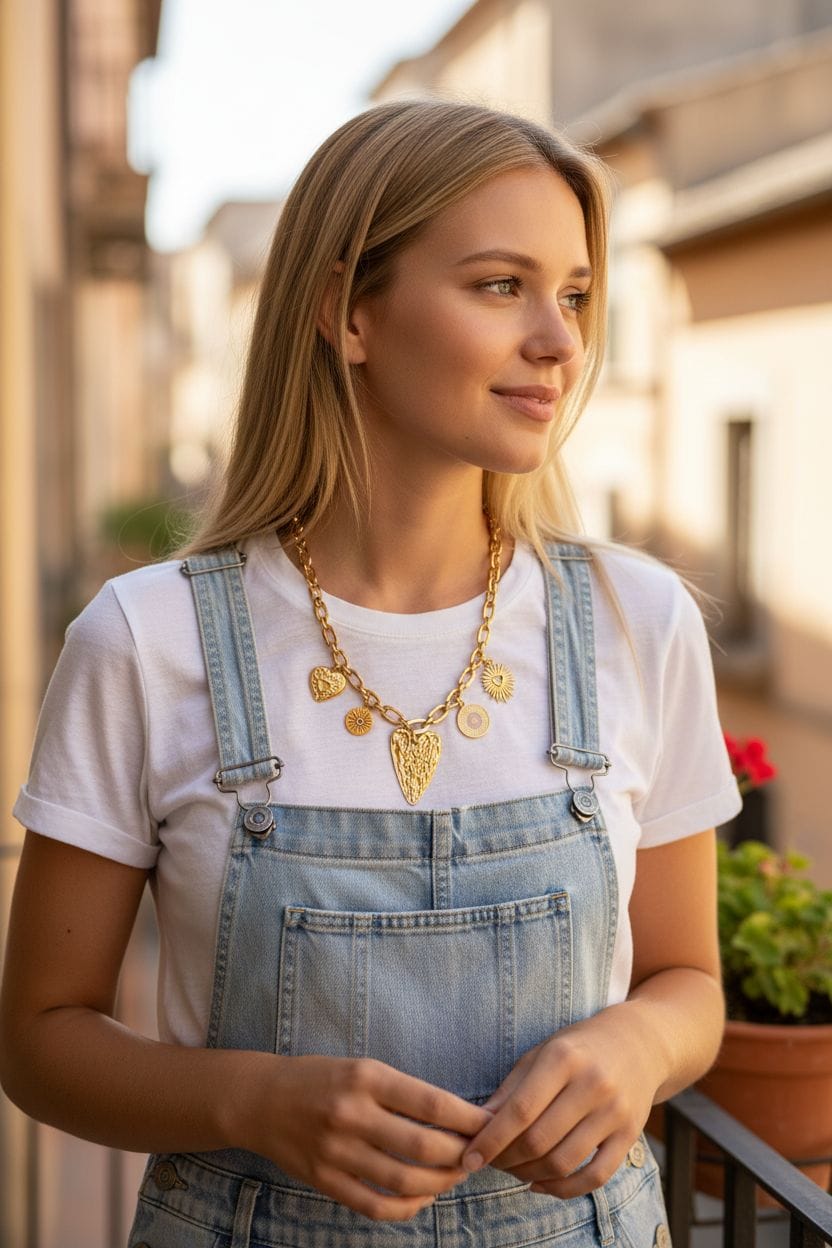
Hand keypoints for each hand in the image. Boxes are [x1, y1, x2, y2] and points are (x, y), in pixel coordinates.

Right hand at [239, 1054, 491, 1220]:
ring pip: (404, 1181)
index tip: (490, 1124)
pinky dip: (407, 1207)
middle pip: (424, 1147)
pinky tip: (423, 1197)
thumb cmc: (322, 1078)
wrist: (261, 1099)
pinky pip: (375, 1205)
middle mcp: (352, 1114)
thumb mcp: (362, 1068)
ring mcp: (336, 1151)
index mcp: (366, 1077)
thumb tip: (457, 1117)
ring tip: (455, 1177)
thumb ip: (403, 1092)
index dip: (468, 1119)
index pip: (432, 1103)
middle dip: (461, 1157)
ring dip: (440, 1184)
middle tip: (478, 1156)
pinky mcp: (325, 1180)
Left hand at [461, 1007, 658, 1197]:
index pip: (520, 1110)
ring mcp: (614, 1112)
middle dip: (506, 1160)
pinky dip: (564, 1189)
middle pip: (539, 1140)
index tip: (469, 1159)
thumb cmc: (578, 1048)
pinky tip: (541, 1183)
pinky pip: (595, 1176)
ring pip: (564, 1162)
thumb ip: (511, 1089)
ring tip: (513, 1171)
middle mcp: (592, 1085)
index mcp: (563, 1059)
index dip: (491, 1139)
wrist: (637, 1043)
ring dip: (530, 1175)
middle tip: (490, 1164)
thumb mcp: (541, 1053)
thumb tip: (477, 1125)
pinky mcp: (630, 1135)